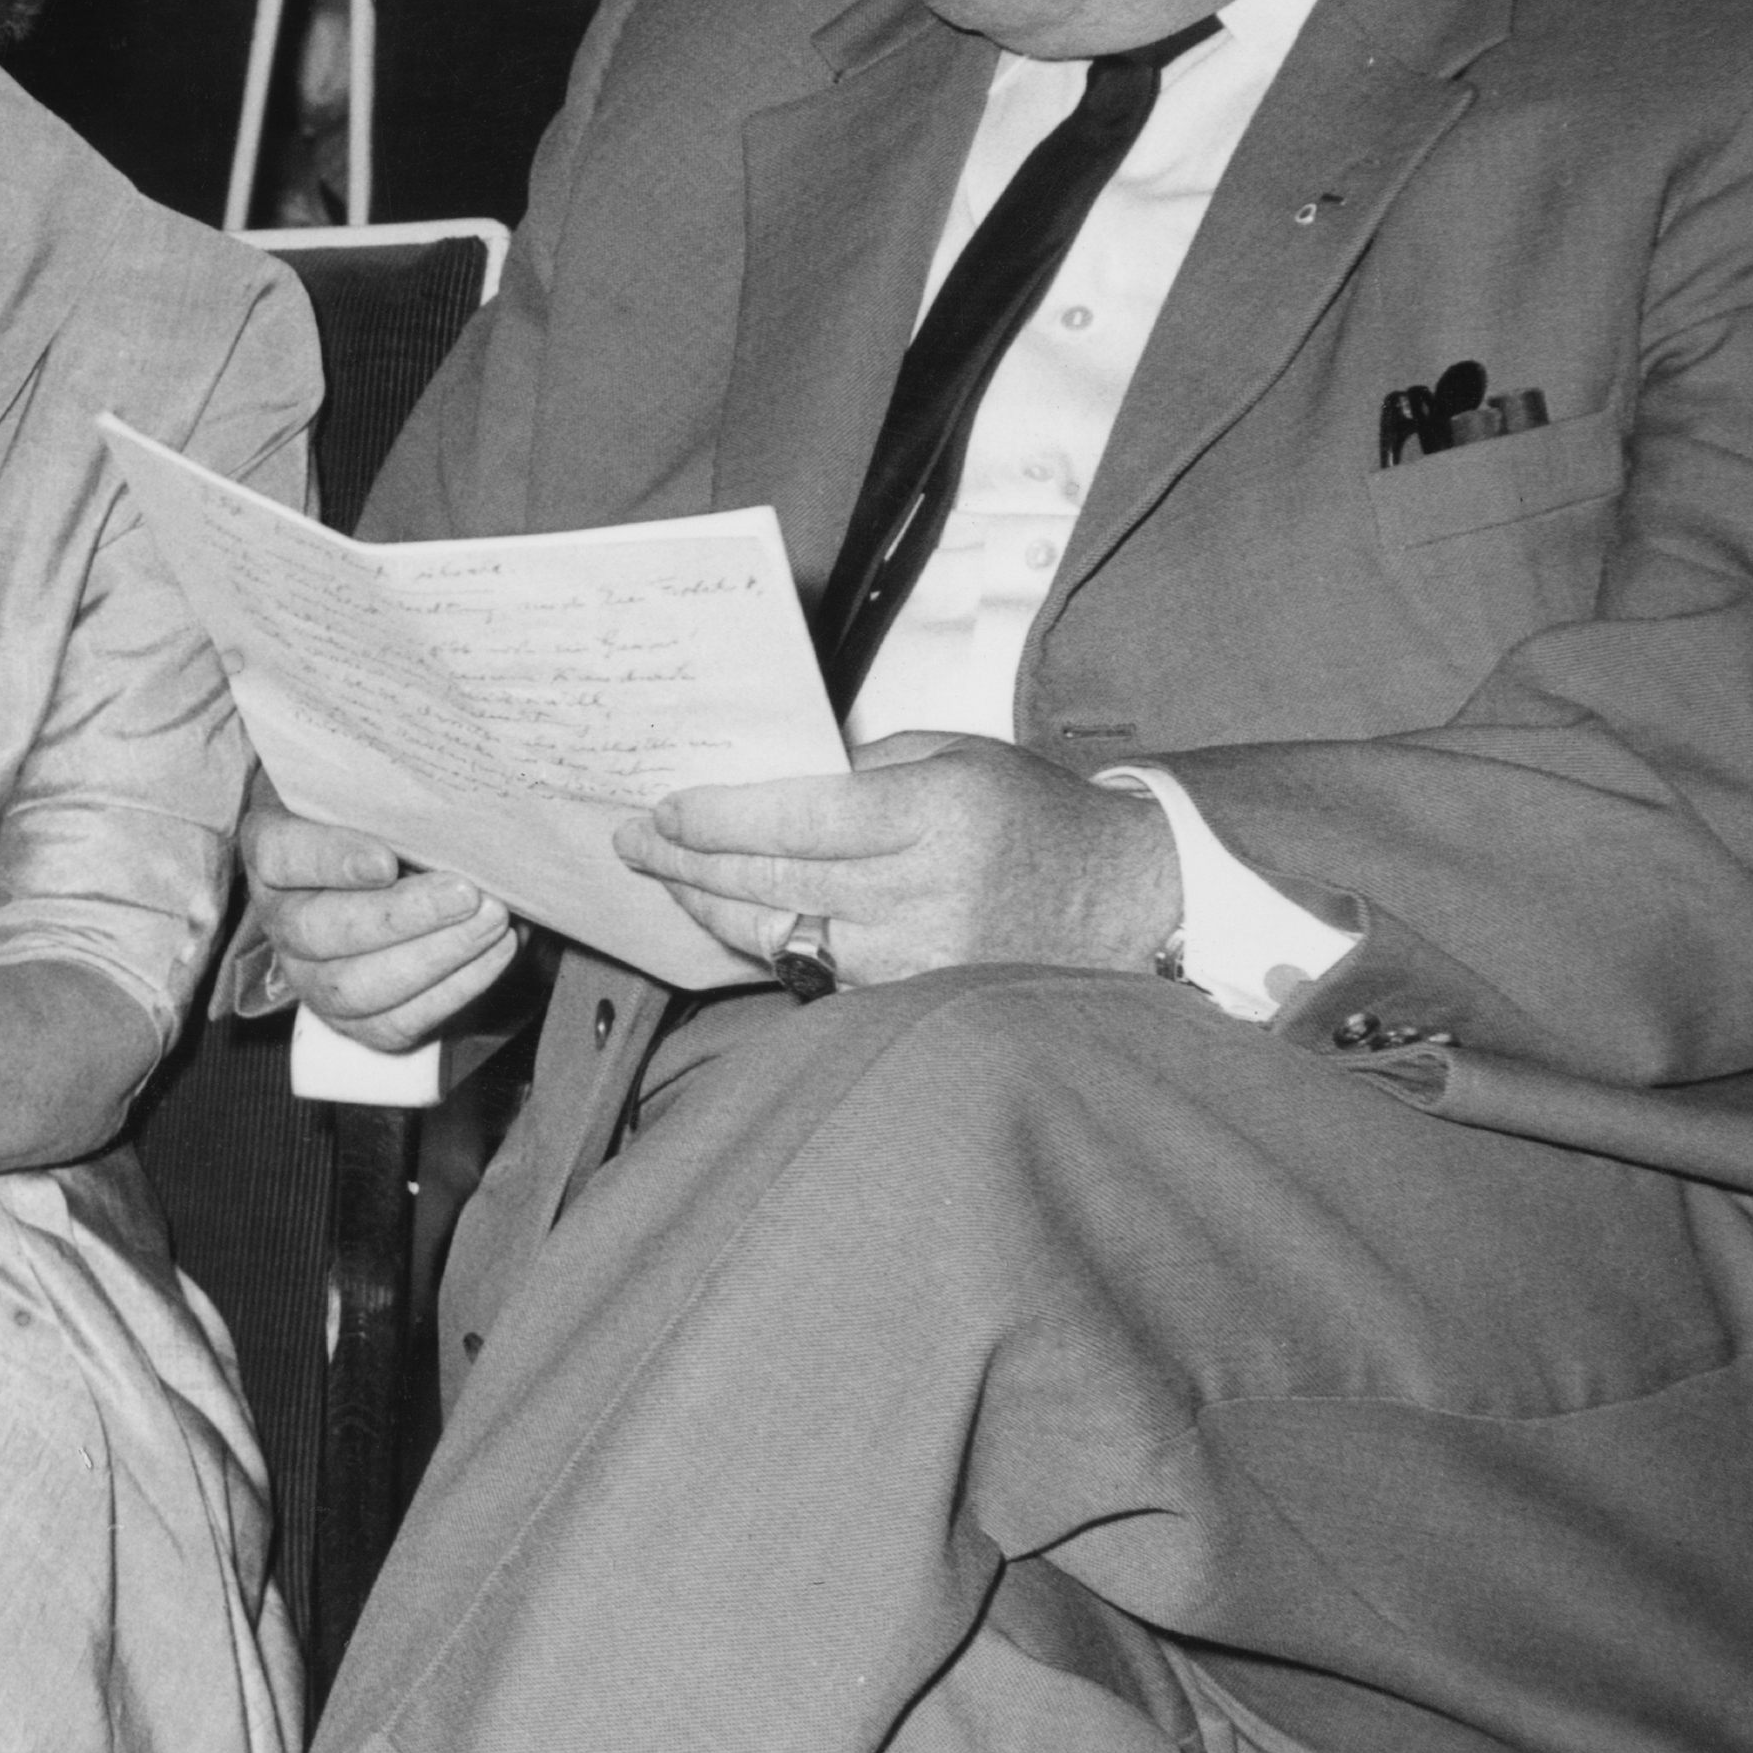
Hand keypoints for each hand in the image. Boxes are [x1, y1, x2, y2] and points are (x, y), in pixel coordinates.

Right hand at [239, 800, 520, 1051]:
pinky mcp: (354, 1020)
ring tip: (492, 922)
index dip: (331, 860)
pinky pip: (396, 1022)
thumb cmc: (387, 820)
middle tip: (466, 893)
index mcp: (272, 851)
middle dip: (399, 917)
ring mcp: (310, 977)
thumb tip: (453, 805)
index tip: (387, 861)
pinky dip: (455, 989)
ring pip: (354, 987)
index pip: (281, 855)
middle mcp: (280, 919)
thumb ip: (397, 795)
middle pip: (318, 930)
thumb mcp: (378, 794)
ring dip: (433, 957)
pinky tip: (497, 951)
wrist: (402, 874)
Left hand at [612, 734, 1175, 988]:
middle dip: (685, 861)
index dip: (715, 818)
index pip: (794, 818)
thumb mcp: (955, 754)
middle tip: (632, 842)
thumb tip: (765, 783)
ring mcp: (911, 956)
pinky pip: (811, 967)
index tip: (663, 809)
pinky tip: (726, 916)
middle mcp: (917, 892)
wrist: (1121, 903)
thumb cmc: (1034, 818)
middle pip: (769, 878)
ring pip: (777, 932)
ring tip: (663, 876)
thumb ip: (861, 768)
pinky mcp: (908, 997)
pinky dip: (762, 938)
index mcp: (930, 816)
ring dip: (709, 905)